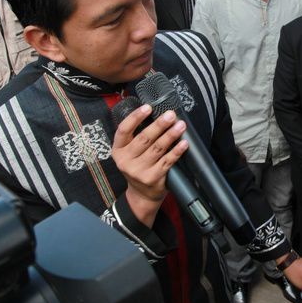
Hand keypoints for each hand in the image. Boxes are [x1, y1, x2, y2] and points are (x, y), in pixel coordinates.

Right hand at [111, 104, 189, 225]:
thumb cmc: (138, 166)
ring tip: (180, 125)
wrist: (141, 194)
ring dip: (170, 135)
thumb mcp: (130, 153)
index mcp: (118, 150)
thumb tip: (156, 114)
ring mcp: (139, 171)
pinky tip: (183, 143)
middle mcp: (125, 161)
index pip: (123, 130)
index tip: (148, 107)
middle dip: (159, 124)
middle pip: (144, 138)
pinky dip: (176, 151)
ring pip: (157, 148)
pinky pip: (167, 161)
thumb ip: (136, 137)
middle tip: (170, 114)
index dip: (135, 117)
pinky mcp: (152, 178)